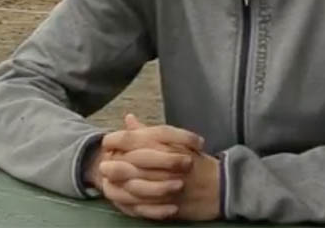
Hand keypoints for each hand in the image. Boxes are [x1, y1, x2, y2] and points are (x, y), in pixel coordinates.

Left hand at [99, 115, 220, 220]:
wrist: (222, 185)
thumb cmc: (196, 160)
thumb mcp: (175, 140)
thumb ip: (148, 131)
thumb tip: (128, 119)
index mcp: (167, 145)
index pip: (135, 139)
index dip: (117, 140)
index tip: (106, 142)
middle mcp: (166, 164)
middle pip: (133, 162)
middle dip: (115, 164)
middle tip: (102, 165)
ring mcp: (168, 186)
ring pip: (136, 186)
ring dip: (119, 185)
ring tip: (106, 184)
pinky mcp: (170, 205)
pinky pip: (146, 206)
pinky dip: (132, 204)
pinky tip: (122, 200)